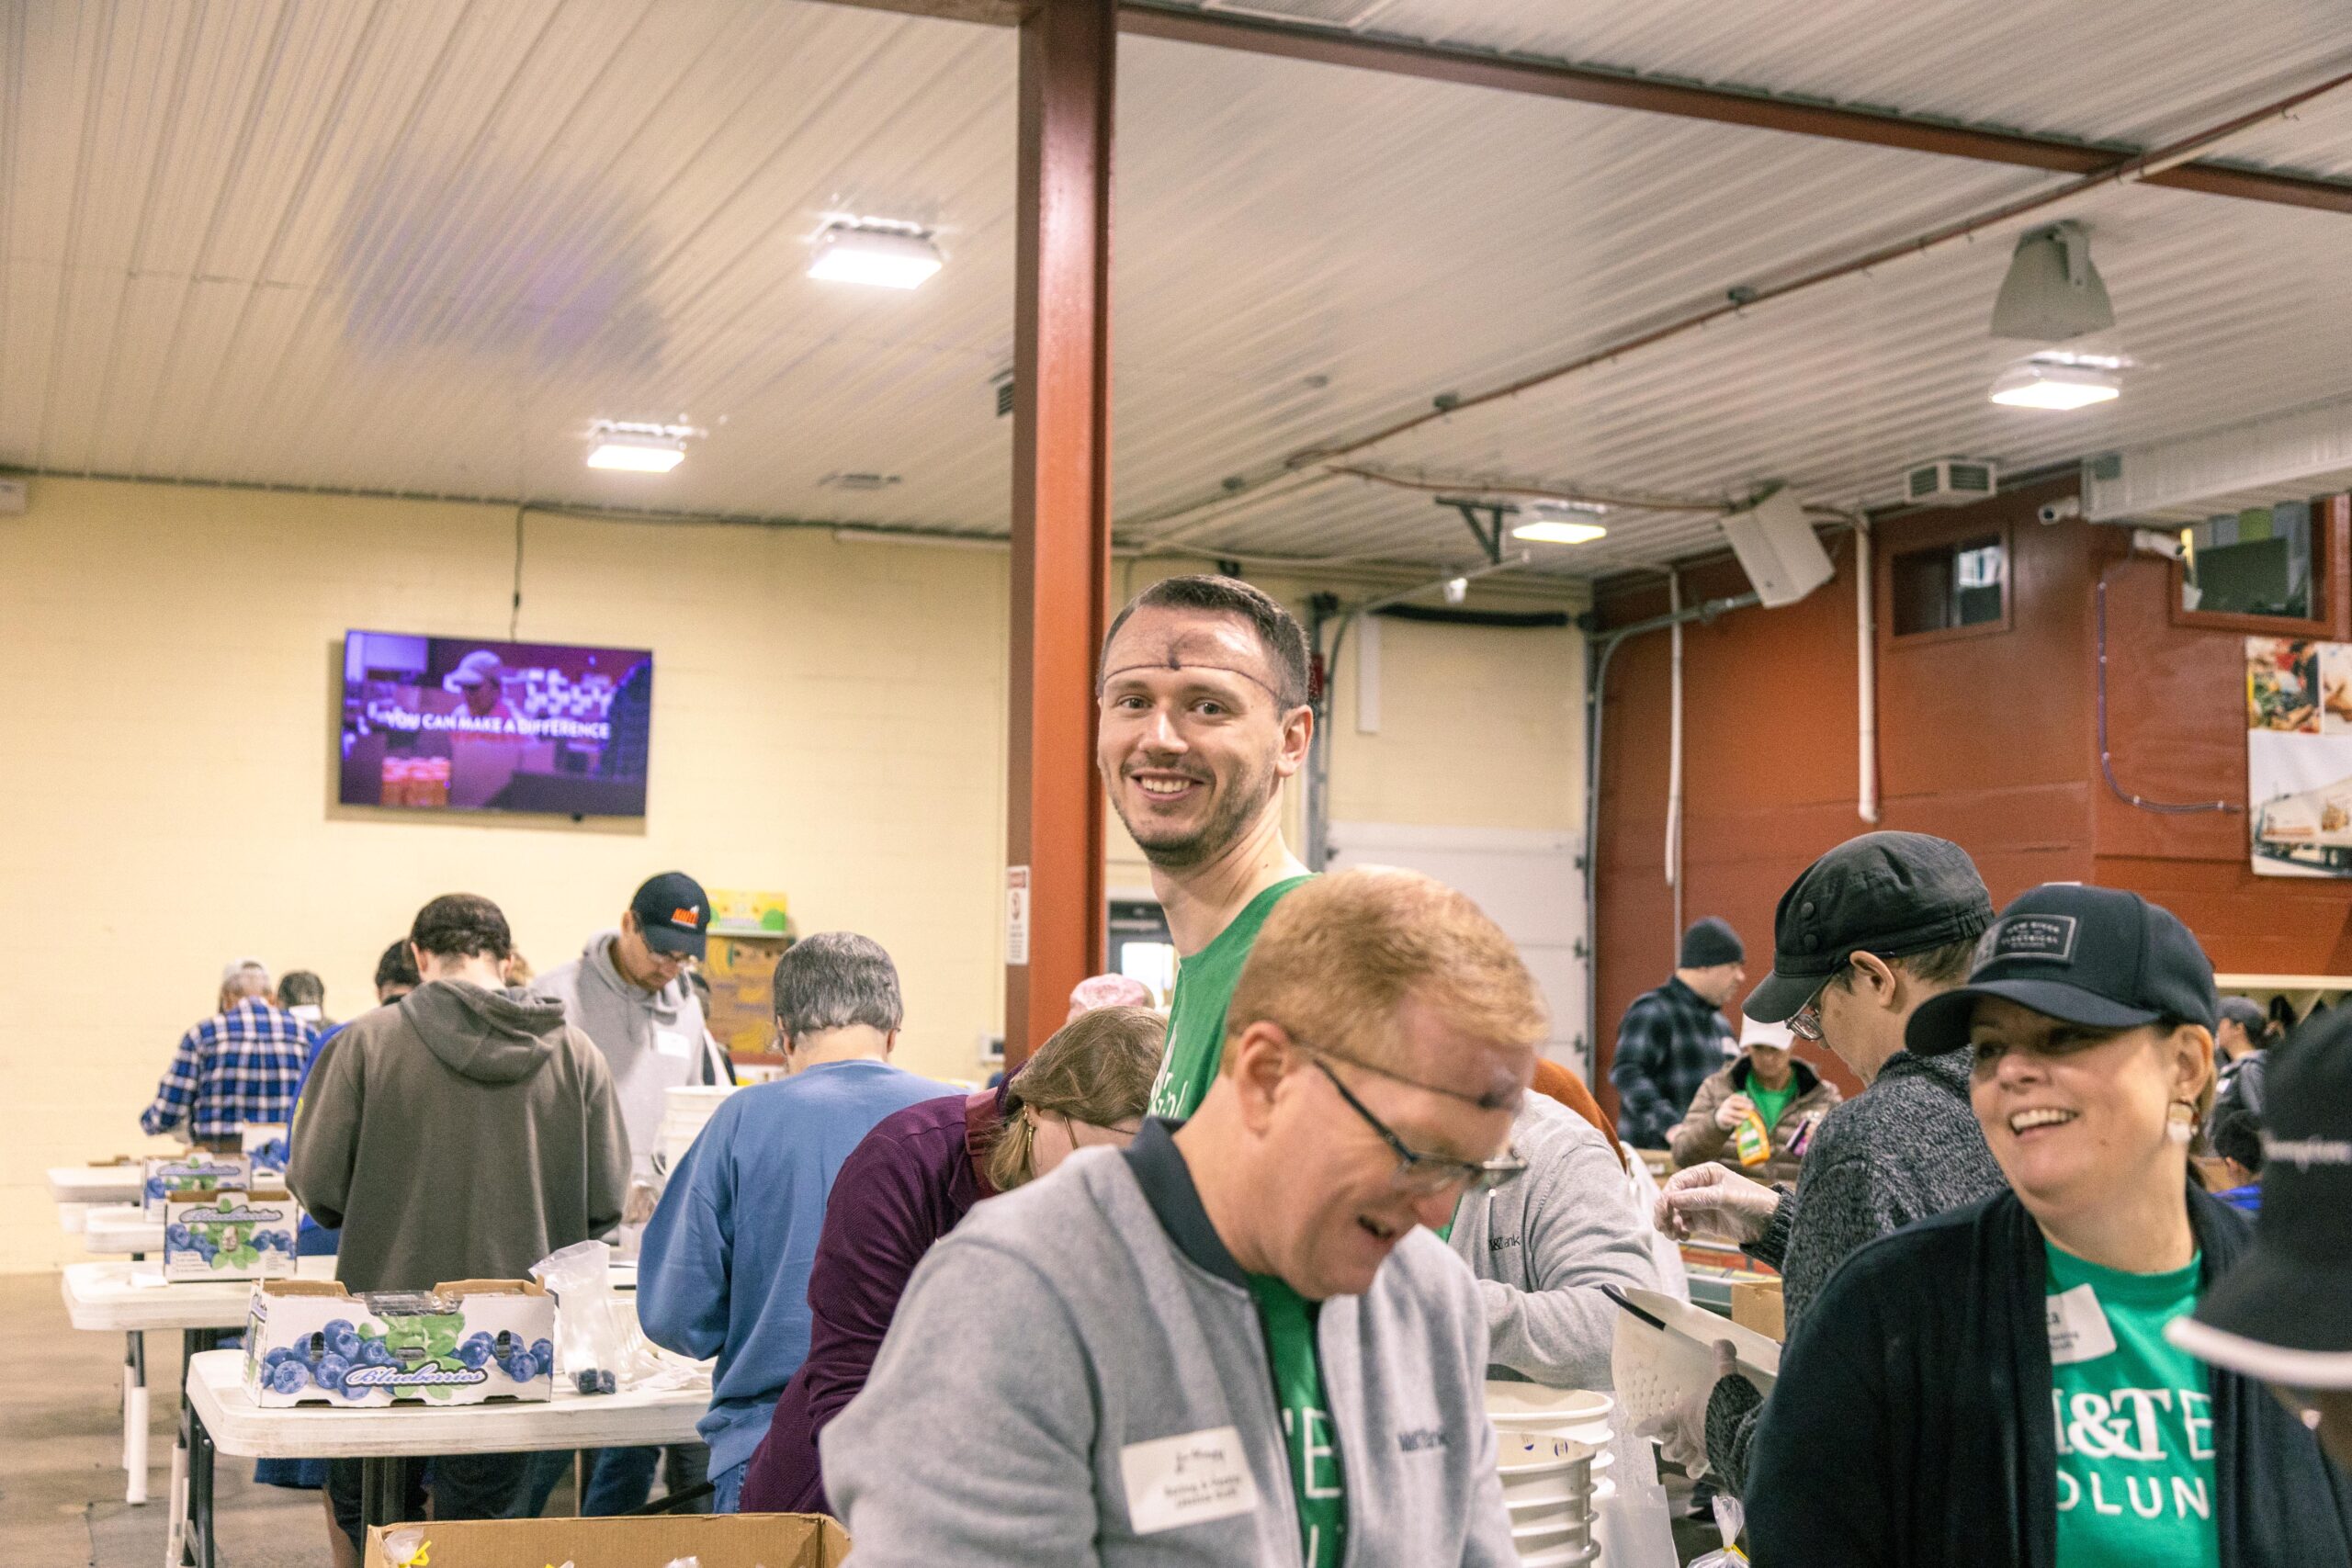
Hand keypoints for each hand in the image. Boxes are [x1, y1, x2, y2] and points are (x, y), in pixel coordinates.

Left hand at [1637, 1341, 1740, 1478]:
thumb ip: (1722, 1359)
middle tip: (1667, 1449)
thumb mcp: (1723, 1375)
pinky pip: (1706, 1469)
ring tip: (1685, 1465)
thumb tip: (1722, 1341)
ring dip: (1684, 1461)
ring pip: (1684, 1460)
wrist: (1739, 1427)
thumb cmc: (1724, 1400)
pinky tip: (1708, 1472)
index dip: (1647, 1427)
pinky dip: (1704, 1470)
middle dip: (1669, 1449)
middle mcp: (1687, 1435)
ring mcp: (1700, 1450)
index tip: (1636, 1432)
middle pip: (1670, 1448)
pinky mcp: (1715, 1461)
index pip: (1659, 1423)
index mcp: (1682, 1415)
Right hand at [1653, 1163, 1778, 1243]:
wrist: (1770, 1224)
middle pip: (1672, 1197)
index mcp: (1705, 1174)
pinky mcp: (1703, 1221)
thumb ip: (1699, 1198)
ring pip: (1675, 1212)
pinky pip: (1683, 1224)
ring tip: (1673, 1235)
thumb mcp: (1726, 1197)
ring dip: (1669, 1223)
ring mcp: (1700, 1205)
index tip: (1664, 1210)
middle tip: (1663, 1226)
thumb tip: (1671, 1199)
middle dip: (1664, 1211)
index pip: (1678, 1182)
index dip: (1667, 1195)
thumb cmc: (1753, 1202)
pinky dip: (1678, 1231)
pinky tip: (1682, 1237)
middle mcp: (1700, 1188)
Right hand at [1713, 1094, 1754, 1130]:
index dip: (1744, 1099)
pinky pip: (1728, 1119)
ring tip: (1747, 1116)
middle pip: (1733, 1103)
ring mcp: (1723, 1111)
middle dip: (1743, 1105)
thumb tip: (1752, 1107)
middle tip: (1751, 1108)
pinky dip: (1734, 1121)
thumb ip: (1743, 1105)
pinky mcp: (1722, 1118)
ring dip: (1739, 1114)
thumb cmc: (1733, 1111)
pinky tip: (1740, 1123)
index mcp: (1730, 1099)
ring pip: (1731, 1112)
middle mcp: (1726, 1104)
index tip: (1752, 1102)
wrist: (1721, 1118)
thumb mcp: (1737, 1106)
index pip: (1736, 1097)